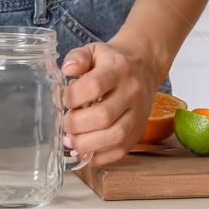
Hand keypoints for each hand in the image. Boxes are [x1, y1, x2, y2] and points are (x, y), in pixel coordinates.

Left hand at [62, 40, 158, 166]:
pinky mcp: (138, 132)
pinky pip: (120, 151)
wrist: (143, 69)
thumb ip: (78, 57)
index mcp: (118, 69)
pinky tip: (85, 150)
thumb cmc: (111, 63)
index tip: (65, 100)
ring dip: (86, 144)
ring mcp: (138, 115)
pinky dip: (99, 156)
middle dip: (76, 125)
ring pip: (114, 137)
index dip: (73, 97)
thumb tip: (67, 69)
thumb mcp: (94, 51)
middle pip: (103, 116)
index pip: (94, 86)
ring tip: (72, 140)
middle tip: (66, 124)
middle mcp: (132, 92)